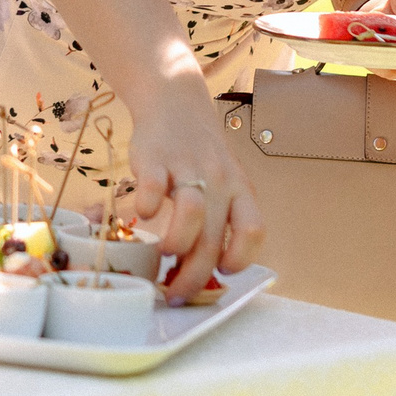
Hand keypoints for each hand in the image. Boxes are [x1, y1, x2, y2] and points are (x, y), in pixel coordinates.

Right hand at [126, 81, 264, 304]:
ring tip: (164, 253)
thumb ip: (220, 218)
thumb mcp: (224, 181)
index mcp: (240, 189)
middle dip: (193, 276)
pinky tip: (142, 214)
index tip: (221, 273)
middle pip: (213, 238)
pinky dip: (146, 206)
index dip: (239, 259)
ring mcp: (187, 167)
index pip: (253, 231)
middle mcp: (219, 180)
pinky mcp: (155, 157)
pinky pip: (152, 187)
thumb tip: (204, 269)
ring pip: (192, 213)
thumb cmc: (199, 154)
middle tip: (176, 293)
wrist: (174, 102)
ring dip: (176, 243)